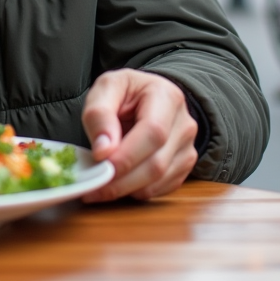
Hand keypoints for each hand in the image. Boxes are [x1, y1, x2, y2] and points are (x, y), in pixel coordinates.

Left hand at [80, 69, 198, 202]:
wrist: (146, 97)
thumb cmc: (126, 92)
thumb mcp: (106, 88)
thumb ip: (100, 114)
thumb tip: (103, 151)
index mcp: (167, 96)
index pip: (153, 132)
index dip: (126, 155)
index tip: (99, 164)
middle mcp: (184, 124)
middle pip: (156, 163)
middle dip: (120, 180)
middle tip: (91, 185)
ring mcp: (187, 147)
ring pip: (158, 181)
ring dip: (125, 189)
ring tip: (99, 184)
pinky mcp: (183, 166)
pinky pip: (160, 189)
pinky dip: (135, 192)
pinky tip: (117, 183)